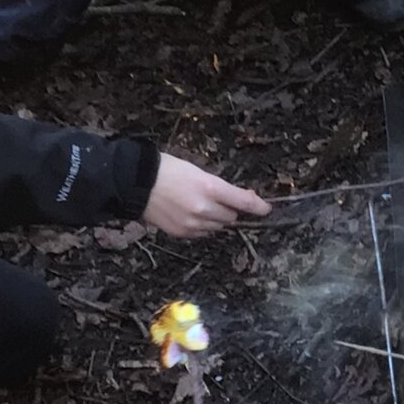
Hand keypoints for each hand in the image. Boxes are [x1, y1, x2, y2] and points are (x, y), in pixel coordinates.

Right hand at [143, 154, 270, 237]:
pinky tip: (190, 214)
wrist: (136, 184)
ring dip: (216, 218)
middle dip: (229, 209)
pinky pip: (202, 233)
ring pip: (218, 226)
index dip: (258, 206)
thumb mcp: (198, 171)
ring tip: (200, 205)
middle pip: (231, 216)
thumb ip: (219, 187)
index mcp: (210, 188)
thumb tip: (238, 198)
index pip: (243, 202)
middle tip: (218, 199)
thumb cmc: (167, 170)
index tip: (266, 209)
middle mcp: (204, 209)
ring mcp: (192, 224)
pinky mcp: (182, 233)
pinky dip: (202, 226)